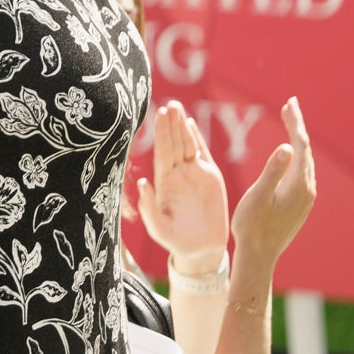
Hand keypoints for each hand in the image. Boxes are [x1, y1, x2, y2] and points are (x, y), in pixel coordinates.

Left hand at [136, 100, 229, 272]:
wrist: (200, 250)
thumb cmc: (176, 241)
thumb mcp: (159, 228)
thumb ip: (149, 207)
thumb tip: (143, 183)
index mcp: (164, 182)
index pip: (162, 152)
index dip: (161, 133)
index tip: (158, 114)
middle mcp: (177, 174)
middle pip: (173, 143)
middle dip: (171, 124)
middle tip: (169, 104)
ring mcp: (194, 174)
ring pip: (187, 144)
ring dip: (182, 126)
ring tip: (177, 106)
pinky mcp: (211, 178)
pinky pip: (203, 154)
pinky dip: (197, 139)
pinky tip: (190, 125)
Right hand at [229, 95, 316, 266]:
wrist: (259, 255)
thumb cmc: (252, 226)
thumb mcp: (258, 195)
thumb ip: (273, 171)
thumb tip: (288, 146)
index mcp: (298, 185)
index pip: (300, 146)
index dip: (295, 122)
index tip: (289, 103)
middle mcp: (307, 190)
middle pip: (306, 151)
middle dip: (298, 126)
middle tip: (290, 105)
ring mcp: (306, 198)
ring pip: (305, 162)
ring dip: (298, 141)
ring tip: (289, 122)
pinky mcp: (300, 204)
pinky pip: (302, 172)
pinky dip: (297, 156)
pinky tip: (290, 153)